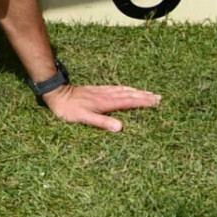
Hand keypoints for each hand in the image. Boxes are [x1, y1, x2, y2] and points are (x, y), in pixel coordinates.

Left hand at [42, 82, 161, 131]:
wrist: (57, 94)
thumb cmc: (69, 110)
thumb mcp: (85, 119)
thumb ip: (102, 122)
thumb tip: (120, 127)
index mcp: (106, 102)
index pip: (129, 102)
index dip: (143, 102)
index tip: (156, 102)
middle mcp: (107, 95)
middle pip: (130, 94)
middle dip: (145, 96)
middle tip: (159, 98)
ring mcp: (103, 91)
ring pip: (124, 90)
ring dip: (138, 91)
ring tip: (149, 93)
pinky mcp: (98, 90)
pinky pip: (117, 88)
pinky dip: (127, 89)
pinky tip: (128, 89)